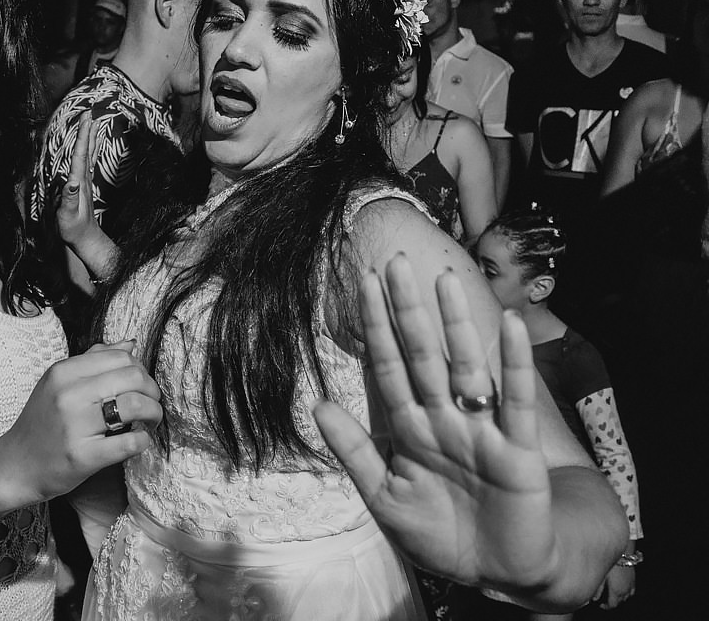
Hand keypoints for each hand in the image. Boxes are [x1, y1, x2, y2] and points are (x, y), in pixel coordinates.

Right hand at [0, 341, 161, 506]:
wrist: (17, 465)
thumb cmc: (43, 423)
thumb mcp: (58, 384)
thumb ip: (93, 361)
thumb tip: (130, 344)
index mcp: (63, 372)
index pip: (120, 357)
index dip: (141, 370)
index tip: (141, 386)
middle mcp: (68, 395)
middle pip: (133, 377)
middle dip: (152, 391)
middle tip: (152, 404)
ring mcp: (74, 426)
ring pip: (135, 405)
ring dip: (154, 413)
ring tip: (150, 422)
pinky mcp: (83, 456)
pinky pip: (130, 442)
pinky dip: (144, 440)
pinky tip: (139, 441)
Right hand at [56, 111, 101, 251]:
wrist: (86, 240)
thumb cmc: (74, 229)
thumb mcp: (67, 214)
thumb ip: (68, 198)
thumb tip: (69, 181)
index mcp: (79, 182)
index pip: (80, 154)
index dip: (82, 136)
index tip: (85, 119)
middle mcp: (83, 179)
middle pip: (86, 150)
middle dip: (87, 131)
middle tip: (89, 113)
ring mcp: (84, 182)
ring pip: (88, 155)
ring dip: (89, 138)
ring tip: (91, 123)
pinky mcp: (83, 187)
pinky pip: (86, 163)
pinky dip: (88, 151)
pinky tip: (88, 146)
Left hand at [314, 255, 556, 590]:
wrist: (497, 574)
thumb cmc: (440, 534)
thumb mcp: (385, 497)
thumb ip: (355, 451)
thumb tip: (318, 404)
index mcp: (411, 428)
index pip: (389, 367)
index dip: (375, 328)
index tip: (362, 286)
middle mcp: (445, 419)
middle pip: (422, 355)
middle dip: (407, 312)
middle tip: (395, 263)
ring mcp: (481, 430)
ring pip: (465, 367)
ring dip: (455, 325)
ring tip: (442, 280)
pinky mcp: (517, 451)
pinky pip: (514, 399)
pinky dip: (511, 363)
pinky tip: (508, 325)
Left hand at [597, 564, 634, 608]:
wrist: (622, 555)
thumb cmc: (611, 564)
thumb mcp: (602, 577)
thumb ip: (598, 590)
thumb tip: (594, 599)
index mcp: (616, 591)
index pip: (612, 605)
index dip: (606, 607)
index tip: (601, 605)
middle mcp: (625, 590)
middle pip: (619, 602)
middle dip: (612, 602)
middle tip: (604, 599)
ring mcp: (630, 585)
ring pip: (626, 597)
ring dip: (619, 598)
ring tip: (611, 594)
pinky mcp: (633, 580)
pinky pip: (631, 591)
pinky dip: (627, 593)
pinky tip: (622, 589)